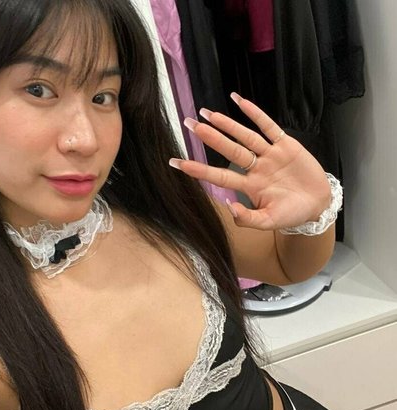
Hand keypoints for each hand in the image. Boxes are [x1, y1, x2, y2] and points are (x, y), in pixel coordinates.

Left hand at [169, 93, 331, 230]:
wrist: (319, 204)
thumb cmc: (292, 214)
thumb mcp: (269, 222)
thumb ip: (249, 219)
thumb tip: (230, 208)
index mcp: (250, 186)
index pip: (220, 176)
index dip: (199, 169)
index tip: (177, 163)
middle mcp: (256, 168)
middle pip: (229, 150)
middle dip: (209, 137)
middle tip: (189, 124)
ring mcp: (269, 156)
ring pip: (245, 136)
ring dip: (227, 124)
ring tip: (207, 113)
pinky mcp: (285, 145)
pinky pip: (268, 127)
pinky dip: (254, 113)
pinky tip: (238, 101)